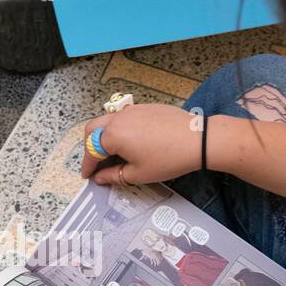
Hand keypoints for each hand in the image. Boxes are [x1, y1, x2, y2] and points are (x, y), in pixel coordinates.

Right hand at [80, 103, 203, 185]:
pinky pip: (123, 117)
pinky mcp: (144, 107)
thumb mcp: (138, 174)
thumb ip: (114, 176)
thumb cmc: (168, 159)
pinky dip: (118, 128)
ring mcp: (131, 110)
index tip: (88, 176)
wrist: (197, 140)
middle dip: (90, 147)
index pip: (91, 151)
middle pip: (92, 130)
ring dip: (103, 136)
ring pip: (107, 121)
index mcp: (113, 136)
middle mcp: (118, 119)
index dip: (88, 166)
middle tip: (95, 163)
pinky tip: (130, 142)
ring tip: (112, 153)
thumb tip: (100, 178)